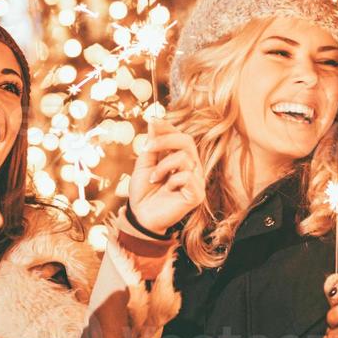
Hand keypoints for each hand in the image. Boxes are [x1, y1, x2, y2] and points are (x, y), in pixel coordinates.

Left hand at [129, 117, 203, 235]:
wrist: (140, 216)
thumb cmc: (143, 192)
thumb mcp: (144, 164)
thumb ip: (152, 145)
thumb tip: (155, 120)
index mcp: (180, 159)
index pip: (180, 136)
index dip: (168, 127)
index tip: (152, 120)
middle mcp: (191, 167)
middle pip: (187, 141)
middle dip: (165, 140)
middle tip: (147, 148)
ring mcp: (196, 181)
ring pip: (185, 158)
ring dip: (164, 166)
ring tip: (154, 178)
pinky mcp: (197, 195)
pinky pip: (188, 177)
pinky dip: (173, 180)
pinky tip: (167, 189)